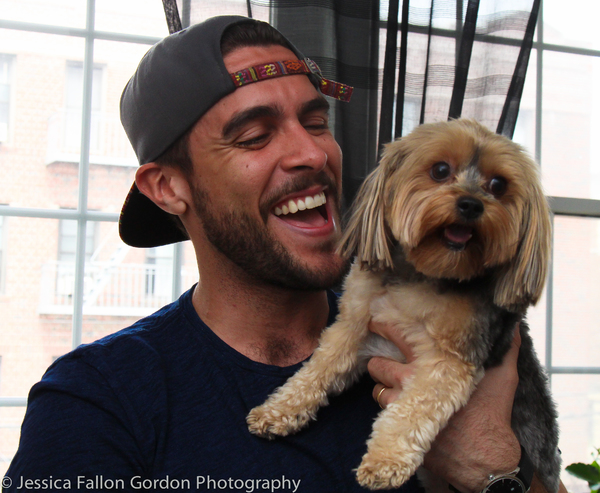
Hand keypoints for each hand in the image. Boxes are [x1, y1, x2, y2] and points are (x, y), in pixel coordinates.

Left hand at [367, 320, 521, 491]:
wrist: (486, 459)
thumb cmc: (492, 414)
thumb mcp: (503, 375)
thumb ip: (504, 346)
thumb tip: (510, 324)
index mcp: (432, 365)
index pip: (396, 336)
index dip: (384, 327)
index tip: (378, 323)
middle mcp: (411, 384)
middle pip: (377, 366)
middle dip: (378, 364)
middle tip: (383, 363)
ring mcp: (402, 408)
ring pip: (377, 391)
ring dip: (383, 389)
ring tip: (395, 390)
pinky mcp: (399, 430)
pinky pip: (384, 417)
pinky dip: (389, 412)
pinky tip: (401, 410)